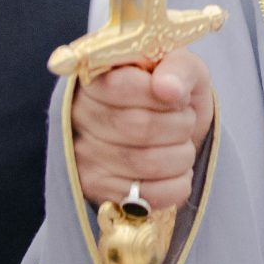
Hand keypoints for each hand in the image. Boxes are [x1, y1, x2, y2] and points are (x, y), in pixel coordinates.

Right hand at [69, 51, 213, 212]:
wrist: (172, 130)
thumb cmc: (173, 91)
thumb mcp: (183, 66)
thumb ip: (178, 67)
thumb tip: (168, 88)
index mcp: (94, 79)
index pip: (123, 87)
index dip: (164, 95)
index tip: (178, 96)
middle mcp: (78, 117)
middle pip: (140, 127)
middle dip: (180, 125)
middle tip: (185, 120)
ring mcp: (83, 158)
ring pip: (148, 164)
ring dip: (182, 154)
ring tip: (180, 144)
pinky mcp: (98, 191)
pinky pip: (150, 197)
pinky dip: (178, 184)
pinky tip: (175, 170)